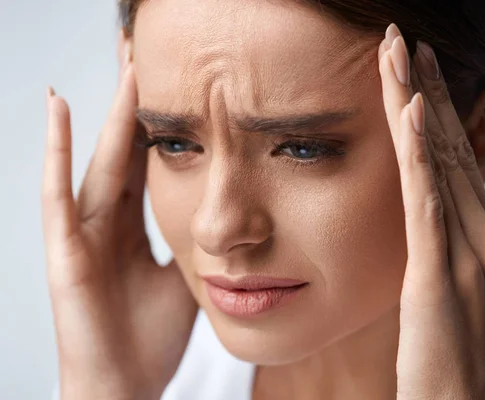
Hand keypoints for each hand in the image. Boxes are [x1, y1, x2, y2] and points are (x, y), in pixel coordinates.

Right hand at [42, 53, 197, 398]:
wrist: (126, 387)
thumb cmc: (151, 338)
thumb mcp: (181, 277)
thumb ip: (189, 242)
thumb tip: (215, 216)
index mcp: (133, 229)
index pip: (146, 166)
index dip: (159, 127)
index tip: (177, 88)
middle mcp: (106, 223)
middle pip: (123, 153)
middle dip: (136, 105)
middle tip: (146, 55)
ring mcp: (82, 235)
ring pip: (95, 161)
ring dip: (108, 113)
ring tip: (122, 65)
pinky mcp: (65, 253)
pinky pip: (59, 195)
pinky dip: (55, 152)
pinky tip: (57, 109)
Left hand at [378, 25, 484, 398]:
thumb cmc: (447, 358)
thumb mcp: (443, 292)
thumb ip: (438, 252)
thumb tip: (422, 223)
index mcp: (479, 238)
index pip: (453, 160)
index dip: (435, 112)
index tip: (414, 74)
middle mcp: (483, 236)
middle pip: (450, 147)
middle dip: (427, 90)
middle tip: (406, 42)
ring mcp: (467, 252)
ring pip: (439, 162)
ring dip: (418, 103)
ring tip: (401, 55)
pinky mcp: (439, 273)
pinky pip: (429, 202)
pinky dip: (423, 154)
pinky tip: (414, 114)